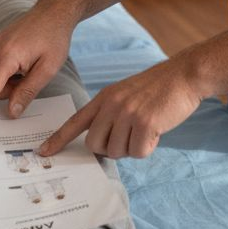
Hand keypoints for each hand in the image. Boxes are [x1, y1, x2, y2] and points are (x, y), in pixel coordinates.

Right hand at [0, 6, 76, 131]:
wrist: (52, 12)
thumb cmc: (54, 38)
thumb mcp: (48, 69)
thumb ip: (27, 92)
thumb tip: (11, 113)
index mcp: (6, 56)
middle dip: (8, 92)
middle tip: (30, 77)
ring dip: (7, 83)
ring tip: (28, 68)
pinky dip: (5, 74)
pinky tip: (21, 63)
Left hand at [38, 58, 203, 159]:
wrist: (183, 75)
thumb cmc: (158, 89)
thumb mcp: (126, 94)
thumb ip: (111, 114)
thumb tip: (104, 144)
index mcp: (104, 98)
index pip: (75, 122)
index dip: (58, 139)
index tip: (43, 151)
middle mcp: (112, 105)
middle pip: (95, 145)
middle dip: (111, 149)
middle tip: (130, 137)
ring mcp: (128, 113)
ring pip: (117, 152)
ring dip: (133, 148)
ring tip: (147, 129)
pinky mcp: (145, 123)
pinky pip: (138, 152)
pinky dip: (148, 148)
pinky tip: (156, 131)